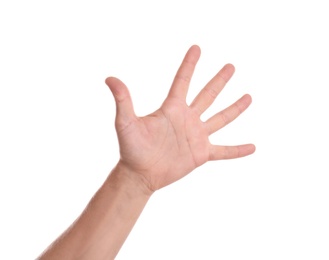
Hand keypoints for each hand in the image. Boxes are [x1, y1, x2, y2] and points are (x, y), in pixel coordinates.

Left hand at [105, 45, 254, 191]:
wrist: (140, 174)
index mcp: (172, 109)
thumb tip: (110, 79)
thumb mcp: (126, 123)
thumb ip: (123, 101)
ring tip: (248, 97)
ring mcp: (196, 136)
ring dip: (234, 108)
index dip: (189, 64)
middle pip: (207, 95)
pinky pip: (224, 151)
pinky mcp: (201, 154)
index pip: (183, 81)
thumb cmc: (131, 148)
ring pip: (220, 119)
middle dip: (219, 80)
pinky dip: (238, 150)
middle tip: (231, 66)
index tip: (197, 48)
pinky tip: (253, 147)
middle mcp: (187, 119)